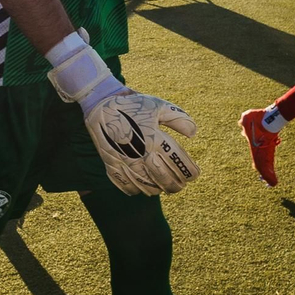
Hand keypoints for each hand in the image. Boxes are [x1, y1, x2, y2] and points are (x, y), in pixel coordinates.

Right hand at [85, 91, 200, 194]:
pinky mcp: (111, 165)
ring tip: (164, 187)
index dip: (190, 172)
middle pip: (165, 180)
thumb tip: (193, 134)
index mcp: (155, 139)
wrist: (100, 104)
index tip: (194, 174)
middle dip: (177, 185)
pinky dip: (137, 190)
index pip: (179, 163)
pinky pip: (126, 186)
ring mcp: (125, 162)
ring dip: (159, 189)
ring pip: (147, 187)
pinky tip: (142, 186)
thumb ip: (179, 119)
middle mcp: (141, 155)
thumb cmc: (133, 105)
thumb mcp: (158, 106)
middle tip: (181, 184)